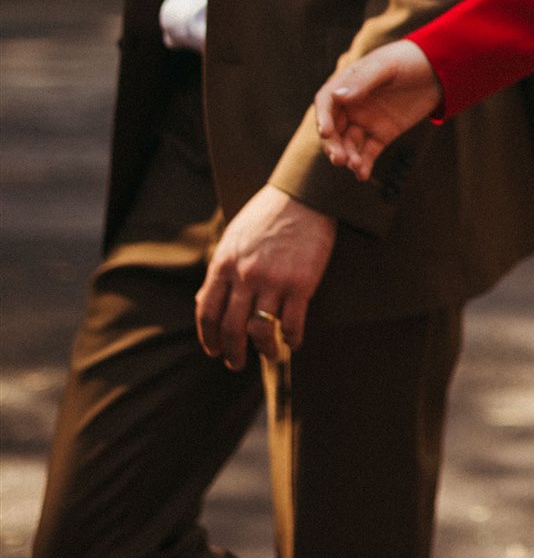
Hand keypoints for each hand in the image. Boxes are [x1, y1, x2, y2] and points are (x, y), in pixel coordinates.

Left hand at [196, 185, 336, 368]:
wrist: (303, 195)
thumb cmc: (266, 215)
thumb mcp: (233, 239)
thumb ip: (220, 271)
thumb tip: (205, 302)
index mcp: (224, 264)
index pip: (207, 312)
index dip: (208, 338)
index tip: (214, 350)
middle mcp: (245, 276)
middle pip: (231, 328)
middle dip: (232, 353)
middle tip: (236, 363)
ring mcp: (273, 281)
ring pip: (262, 331)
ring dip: (265, 351)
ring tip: (270, 356)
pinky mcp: (301, 284)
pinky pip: (293, 323)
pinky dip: (293, 338)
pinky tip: (294, 342)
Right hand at [314, 39, 441, 183]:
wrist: (439, 70)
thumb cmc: (408, 60)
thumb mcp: (386, 67)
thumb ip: (363, 81)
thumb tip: (338, 97)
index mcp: (348, 84)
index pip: (327, 103)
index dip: (323, 118)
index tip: (326, 132)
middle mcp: (353, 105)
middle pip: (334, 128)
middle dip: (333, 145)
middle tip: (339, 159)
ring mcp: (367, 121)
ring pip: (350, 143)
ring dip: (349, 156)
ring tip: (355, 166)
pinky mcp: (382, 134)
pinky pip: (368, 152)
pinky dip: (364, 164)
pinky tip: (362, 175)